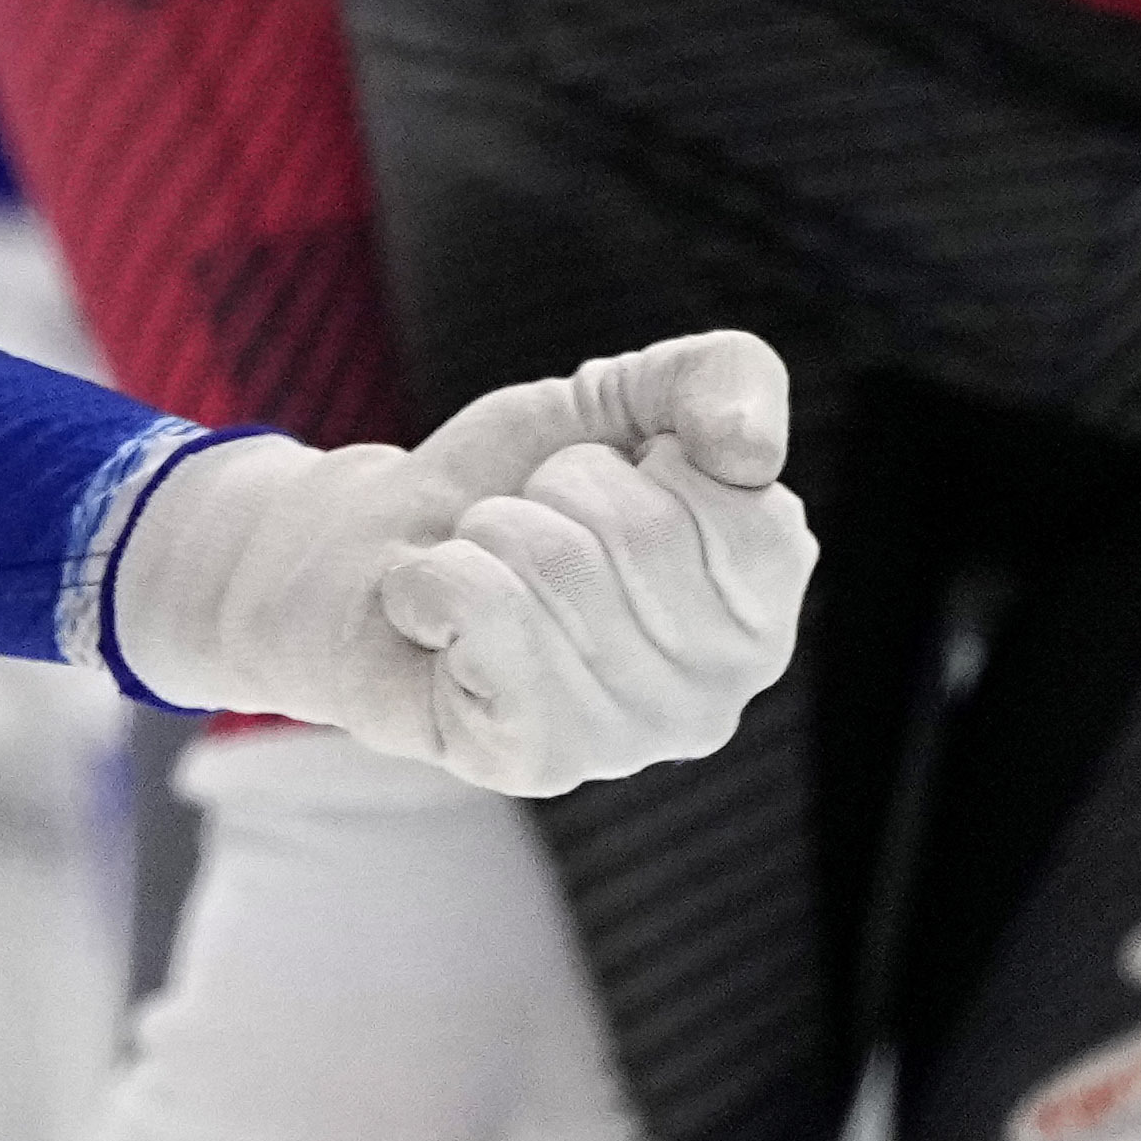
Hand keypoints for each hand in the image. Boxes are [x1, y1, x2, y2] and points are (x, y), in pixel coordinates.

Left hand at [104, 331, 812, 795]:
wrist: (376, 549)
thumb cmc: (518, 481)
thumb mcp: (626, 396)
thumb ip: (725, 378)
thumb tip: (751, 450)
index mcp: (764, 604)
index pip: (739, 502)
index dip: (636, 461)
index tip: (599, 485)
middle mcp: (716, 694)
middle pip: (637, 531)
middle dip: (549, 497)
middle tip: (522, 535)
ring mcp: (629, 741)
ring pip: (551, 565)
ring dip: (486, 538)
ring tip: (482, 575)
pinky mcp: (535, 762)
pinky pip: (484, 614)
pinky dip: (434, 581)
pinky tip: (439, 622)